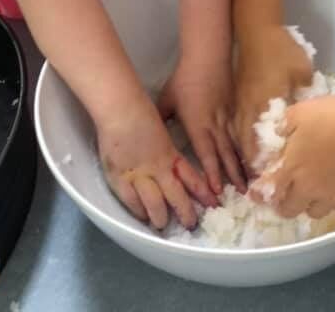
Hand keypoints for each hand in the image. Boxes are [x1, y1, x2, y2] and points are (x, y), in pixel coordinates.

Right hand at [97, 92, 216, 229]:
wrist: (122, 109)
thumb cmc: (141, 111)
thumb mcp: (161, 129)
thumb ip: (165, 146)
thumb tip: (169, 154)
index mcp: (170, 154)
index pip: (191, 178)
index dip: (202, 192)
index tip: (213, 203)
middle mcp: (159, 169)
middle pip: (176, 196)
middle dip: (185, 213)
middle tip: (191, 224)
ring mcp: (140, 175)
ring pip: (155, 204)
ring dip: (160, 217)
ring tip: (162, 225)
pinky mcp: (121, 178)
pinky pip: (131, 201)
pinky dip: (138, 211)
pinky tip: (142, 217)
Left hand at [158, 60, 245, 195]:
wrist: (207, 57)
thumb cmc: (185, 79)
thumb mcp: (167, 100)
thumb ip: (162, 119)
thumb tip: (151, 134)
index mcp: (198, 125)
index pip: (206, 154)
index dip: (211, 173)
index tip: (217, 191)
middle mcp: (215, 125)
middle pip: (225, 154)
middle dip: (232, 176)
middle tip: (242, 195)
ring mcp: (227, 117)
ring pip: (235, 146)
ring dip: (242, 165)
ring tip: (250, 182)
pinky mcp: (234, 109)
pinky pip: (240, 134)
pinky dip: (245, 148)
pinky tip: (251, 158)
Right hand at [234, 25, 313, 171]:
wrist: (257, 30)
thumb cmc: (281, 51)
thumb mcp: (303, 73)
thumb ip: (306, 96)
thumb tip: (310, 116)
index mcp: (264, 105)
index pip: (261, 142)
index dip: (263, 163)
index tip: (268, 180)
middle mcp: (248, 107)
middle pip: (245, 142)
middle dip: (250, 163)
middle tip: (259, 181)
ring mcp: (240, 100)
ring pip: (238, 133)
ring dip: (244, 151)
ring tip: (251, 169)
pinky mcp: (238, 93)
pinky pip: (237, 122)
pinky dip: (241, 136)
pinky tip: (248, 144)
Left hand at [255, 93, 334, 218]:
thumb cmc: (330, 115)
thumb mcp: (297, 113)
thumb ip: (280, 128)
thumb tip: (273, 137)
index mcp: (291, 170)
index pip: (269, 192)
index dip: (259, 194)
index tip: (256, 193)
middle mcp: (309, 189)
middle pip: (289, 210)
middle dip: (282, 203)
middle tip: (284, 193)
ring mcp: (332, 196)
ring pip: (314, 213)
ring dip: (308, 204)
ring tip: (311, 191)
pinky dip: (333, 202)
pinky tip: (334, 188)